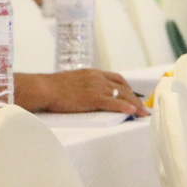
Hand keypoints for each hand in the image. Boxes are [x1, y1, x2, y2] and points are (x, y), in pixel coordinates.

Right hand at [19, 70, 147, 116]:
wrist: (42, 88)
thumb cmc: (51, 88)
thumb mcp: (71, 81)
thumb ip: (82, 85)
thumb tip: (84, 93)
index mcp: (93, 73)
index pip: (117, 78)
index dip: (127, 87)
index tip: (133, 95)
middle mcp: (98, 78)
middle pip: (123, 87)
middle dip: (135, 98)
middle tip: (143, 108)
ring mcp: (96, 87)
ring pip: (122, 95)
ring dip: (135, 105)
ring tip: (143, 114)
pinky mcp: (92, 98)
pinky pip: (113, 103)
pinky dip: (124, 107)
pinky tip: (132, 112)